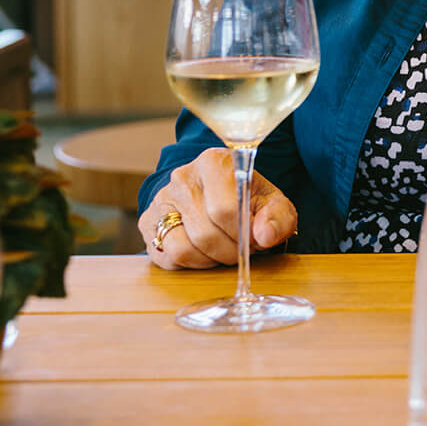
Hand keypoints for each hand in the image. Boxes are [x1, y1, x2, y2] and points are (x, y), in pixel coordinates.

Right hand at [139, 148, 297, 269]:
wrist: (217, 193)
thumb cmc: (247, 198)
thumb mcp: (272, 203)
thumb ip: (278, 218)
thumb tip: (264, 235)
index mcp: (214, 163)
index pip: (225, 209)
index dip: (244, 233)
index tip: (255, 237)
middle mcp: (182, 178)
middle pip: (205, 233)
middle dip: (230, 250)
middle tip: (242, 248)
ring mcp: (162, 200)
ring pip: (183, 248)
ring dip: (210, 259)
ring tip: (224, 249)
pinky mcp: (148, 223)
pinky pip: (168, 257)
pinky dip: (192, 263)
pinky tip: (206, 251)